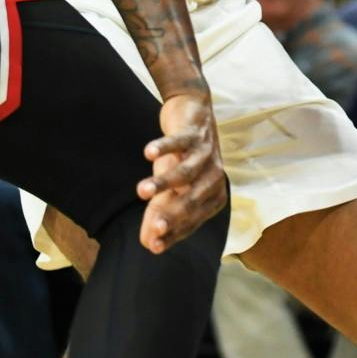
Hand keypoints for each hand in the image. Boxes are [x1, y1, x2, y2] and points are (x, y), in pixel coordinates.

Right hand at [137, 91, 227, 252]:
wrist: (194, 111)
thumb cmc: (183, 158)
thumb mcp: (173, 188)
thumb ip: (161, 213)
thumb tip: (147, 244)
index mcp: (213, 196)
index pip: (191, 221)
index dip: (173, 233)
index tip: (152, 246)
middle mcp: (215, 178)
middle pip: (191, 201)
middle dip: (172, 215)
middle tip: (153, 229)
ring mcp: (206, 155)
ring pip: (184, 173)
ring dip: (163, 182)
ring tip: (141, 191)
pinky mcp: (194, 134)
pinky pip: (178, 142)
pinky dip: (164, 147)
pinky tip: (148, 153)